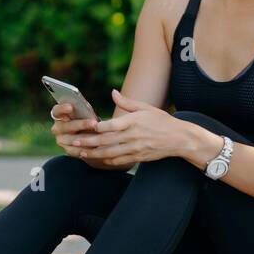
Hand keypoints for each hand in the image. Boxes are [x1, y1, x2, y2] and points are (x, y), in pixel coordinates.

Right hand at [50, 101, 100, 159]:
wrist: (90, 136)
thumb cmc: (87, 119)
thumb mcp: (86, 113)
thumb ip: (84, 109)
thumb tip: (88, 106)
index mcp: (59, 115)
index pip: (56, 111)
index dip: (62, 109)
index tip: (70, 107)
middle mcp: (57, 128)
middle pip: (65, 126)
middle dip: (80, 124)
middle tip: (94, 122)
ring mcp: (61, 140)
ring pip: (71, 140)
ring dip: (85, 138)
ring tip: (98, 136)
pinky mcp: (68, 150)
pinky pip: (75, 151)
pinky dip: (85, 149)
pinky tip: (95, 147)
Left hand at [70, 89, 210, 167]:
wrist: (179, 138)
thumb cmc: (162, 120)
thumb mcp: (146, 108)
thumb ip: (127, 102)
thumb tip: (112, 93)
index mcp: (133, 122)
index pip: (111, 125)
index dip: (96, 128)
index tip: (83, 127)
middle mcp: (133, 136)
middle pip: (106, 140)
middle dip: (88, 142)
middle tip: (74, 141)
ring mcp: (135, 148)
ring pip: (110, 153)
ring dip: (94, 153)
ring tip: (81, 152)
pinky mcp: (138, 157)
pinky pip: (120, 160)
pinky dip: (107, 160)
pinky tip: (98, 159)